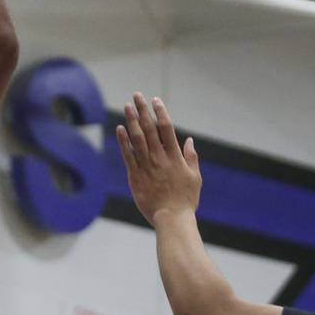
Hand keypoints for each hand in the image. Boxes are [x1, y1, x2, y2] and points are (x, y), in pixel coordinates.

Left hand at [116, 93, 201, 225]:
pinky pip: (128, 155)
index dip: (160, 112)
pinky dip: (123, 141)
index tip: (155, 100)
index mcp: (175, 156)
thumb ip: (191, 157)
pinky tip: (120, 129)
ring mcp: (147, 166)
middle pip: (150, 129)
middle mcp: (160, 157)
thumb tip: (188, 140)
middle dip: (143, 110)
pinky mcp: (135, 176)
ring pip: (137, 138)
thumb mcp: (195, 177)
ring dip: (132, 120)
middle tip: (137, 96)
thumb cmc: (185, 200)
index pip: (166, 128)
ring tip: (127, 106)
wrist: (172, 218)